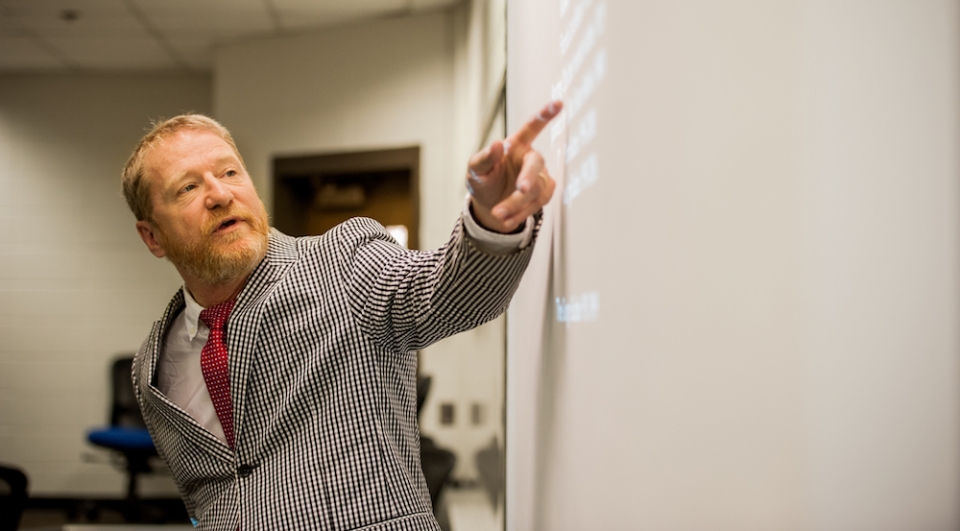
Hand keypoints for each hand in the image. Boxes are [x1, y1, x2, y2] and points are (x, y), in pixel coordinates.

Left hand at [466, 100, 562, 232]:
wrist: (488, 206)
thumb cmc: (484, 181)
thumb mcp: (476, 170)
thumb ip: (484, 158)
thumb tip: (497, 145)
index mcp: (516, 146)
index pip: (531, 128)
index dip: (545, 116)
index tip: (558, 103)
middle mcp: (530, 159)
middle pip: (536, 165)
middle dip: (529, 178)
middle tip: (520, 190)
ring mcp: (539, 178)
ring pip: (536, 190)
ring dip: (517, 204)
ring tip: (498, 213)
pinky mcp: (542, 195)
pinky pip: (537, 205)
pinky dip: (520, 214)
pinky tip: (506, 219)